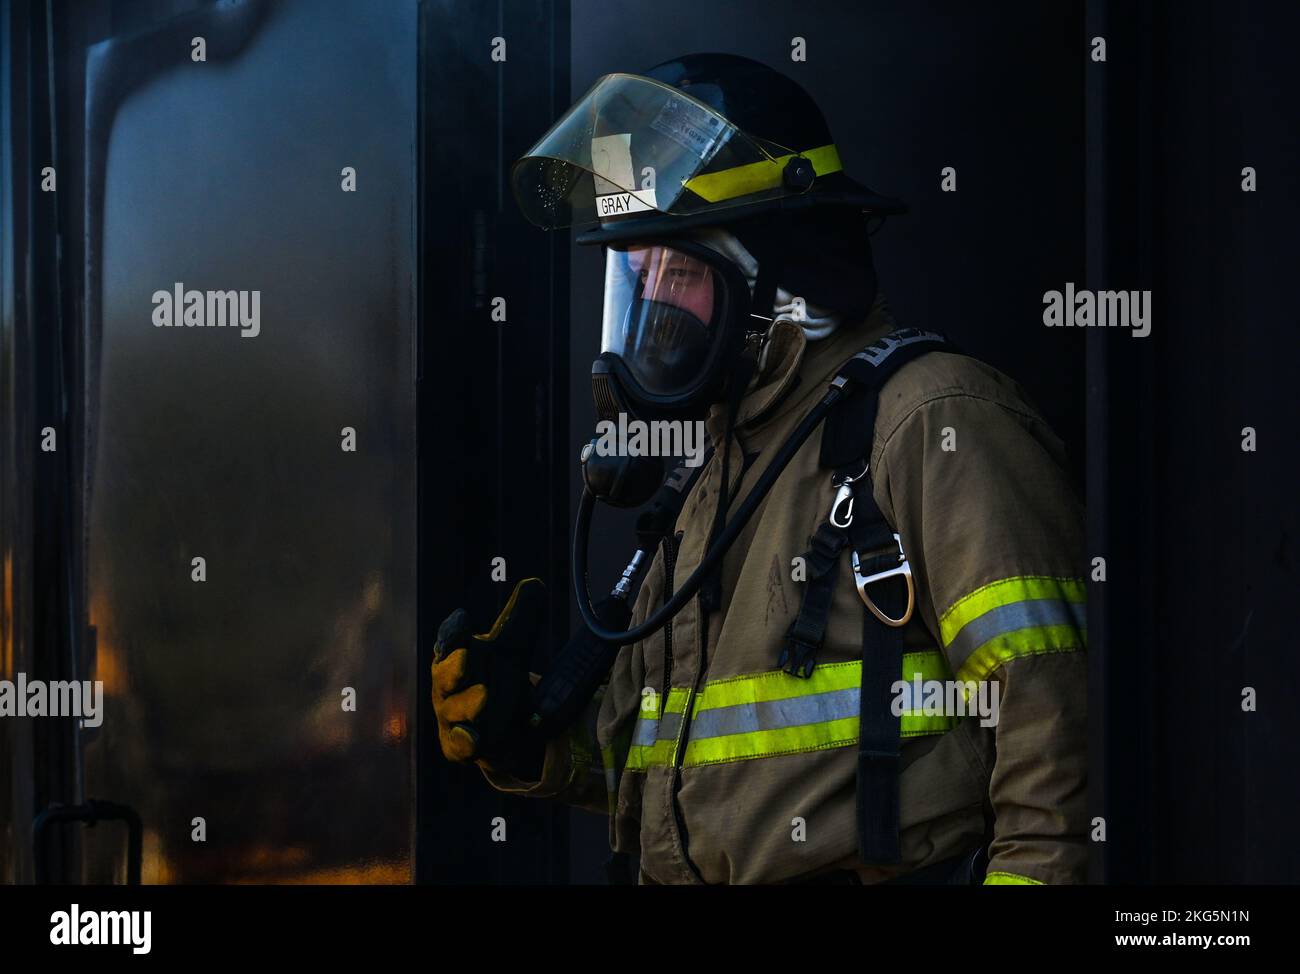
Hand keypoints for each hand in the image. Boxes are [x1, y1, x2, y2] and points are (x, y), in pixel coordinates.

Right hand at [431, 578, 545, 768]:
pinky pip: (459, 744)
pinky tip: (474, 737)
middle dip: (453, 666)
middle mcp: (447, 685)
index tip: (463, 618)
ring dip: (468, 703)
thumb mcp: (512, 648)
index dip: (454, 631)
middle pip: (445, 675)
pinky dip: (465, 741)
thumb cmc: (497, 678)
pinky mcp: (458, 744)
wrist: (503, 728)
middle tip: (467, 656)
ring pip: (454, 710)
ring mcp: (451, 716)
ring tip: (485, 695)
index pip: (450, 640)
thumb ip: (521, 617)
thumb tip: (535, 583)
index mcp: (455, 655)